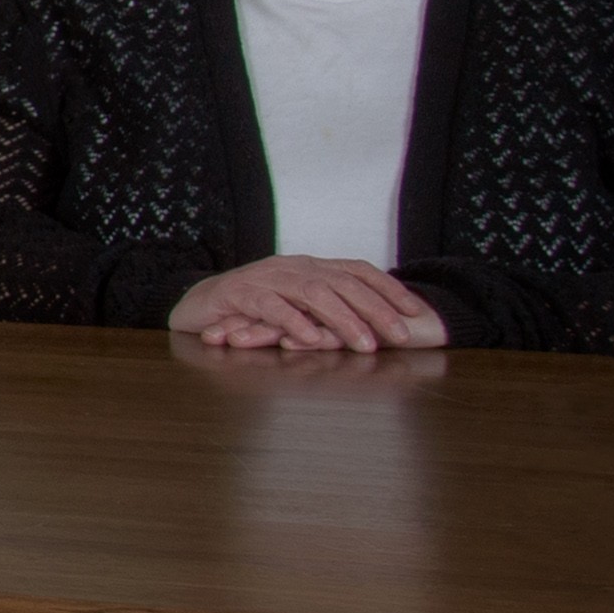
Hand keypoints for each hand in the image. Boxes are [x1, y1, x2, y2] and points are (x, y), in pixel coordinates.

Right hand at [168, 255, 445, 353]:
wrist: (197, 304)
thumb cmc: (251, 311)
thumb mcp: (296, 307)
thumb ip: (327, 311)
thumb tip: (376, 328)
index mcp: (309, 267)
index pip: (357, 270)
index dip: (389, 289)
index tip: (416, 312)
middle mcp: (292, 267)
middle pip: (342, 282)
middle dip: (375, 309)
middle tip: (400, 335)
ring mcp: (265, 278)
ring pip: (313, 292)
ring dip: (343, 319)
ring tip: (365, 345)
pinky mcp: (239, 294)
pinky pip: (271, 306)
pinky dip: (294, 323)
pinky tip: (313, 340)